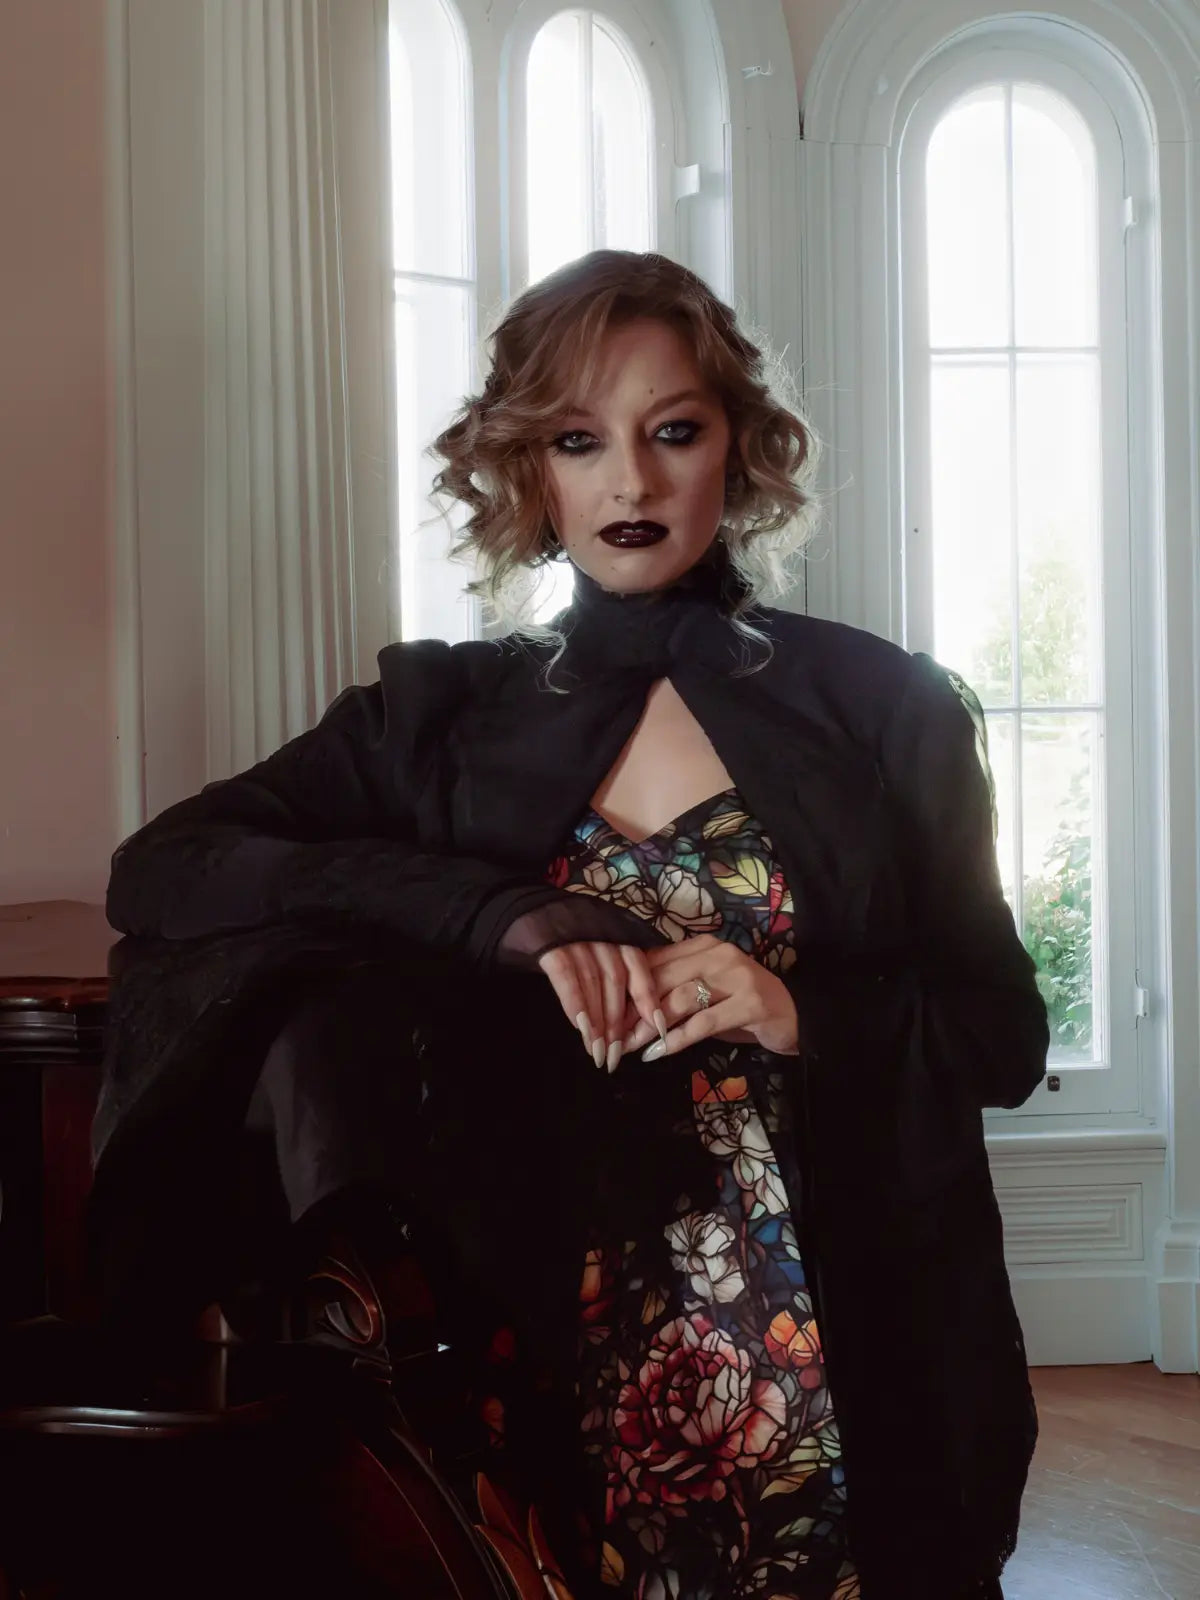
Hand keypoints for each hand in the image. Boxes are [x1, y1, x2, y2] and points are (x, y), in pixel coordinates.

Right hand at [538, 941, 666, 1071]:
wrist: (517, 911)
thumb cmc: (557, 935)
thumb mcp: (590, 947)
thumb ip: (607, 974)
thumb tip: (622, 1021)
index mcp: (614, 931)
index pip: (638, 966)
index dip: (649, 998)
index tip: (659, 1028)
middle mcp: (598, 931)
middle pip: (615, 981)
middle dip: (617, 1022)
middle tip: (614, 1056)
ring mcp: (575, 935)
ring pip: (594, 982)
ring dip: (597, 1021)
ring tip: (596, 1051)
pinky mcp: (549, 944)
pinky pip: (566, 977)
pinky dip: (575, 1004)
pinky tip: (579, 1028)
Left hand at [621, 935, 800, 1059]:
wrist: (797, 1017)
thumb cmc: (744, 1007)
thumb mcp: (707, 993)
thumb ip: (674, 990)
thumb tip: (625, 1005)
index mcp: (704, 946)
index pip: (654, 960)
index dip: (626, 986)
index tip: (605, 1012)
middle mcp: (719, 954)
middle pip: (661, 978)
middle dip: (631, 1009)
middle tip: (610, 1034)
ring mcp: (737, 977)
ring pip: (678, 999)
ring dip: (648, 1026)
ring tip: (628, 1046)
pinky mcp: (750, 1003)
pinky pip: (702, 1022)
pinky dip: (676, 1039)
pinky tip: (657, 1053)